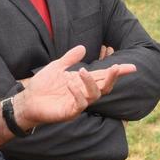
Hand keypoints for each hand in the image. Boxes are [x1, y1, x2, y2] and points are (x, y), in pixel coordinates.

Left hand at [16, 45, 135, 128]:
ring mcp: (77, 103)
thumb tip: (83, 47)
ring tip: (83, 71)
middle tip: (116, 68)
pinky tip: (70, 84)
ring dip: (92, 83)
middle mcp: (83, 93)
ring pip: (94, 95)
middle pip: (105, 86)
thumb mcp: (57, 67)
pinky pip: (79, 104)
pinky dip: (77, 94)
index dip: (118, 72)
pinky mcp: (69, 112)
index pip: (104, 75)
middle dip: (112, 78)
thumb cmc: (42, 86)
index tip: (133, 67)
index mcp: (83, 82)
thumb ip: (70, 58)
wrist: (27, 100)